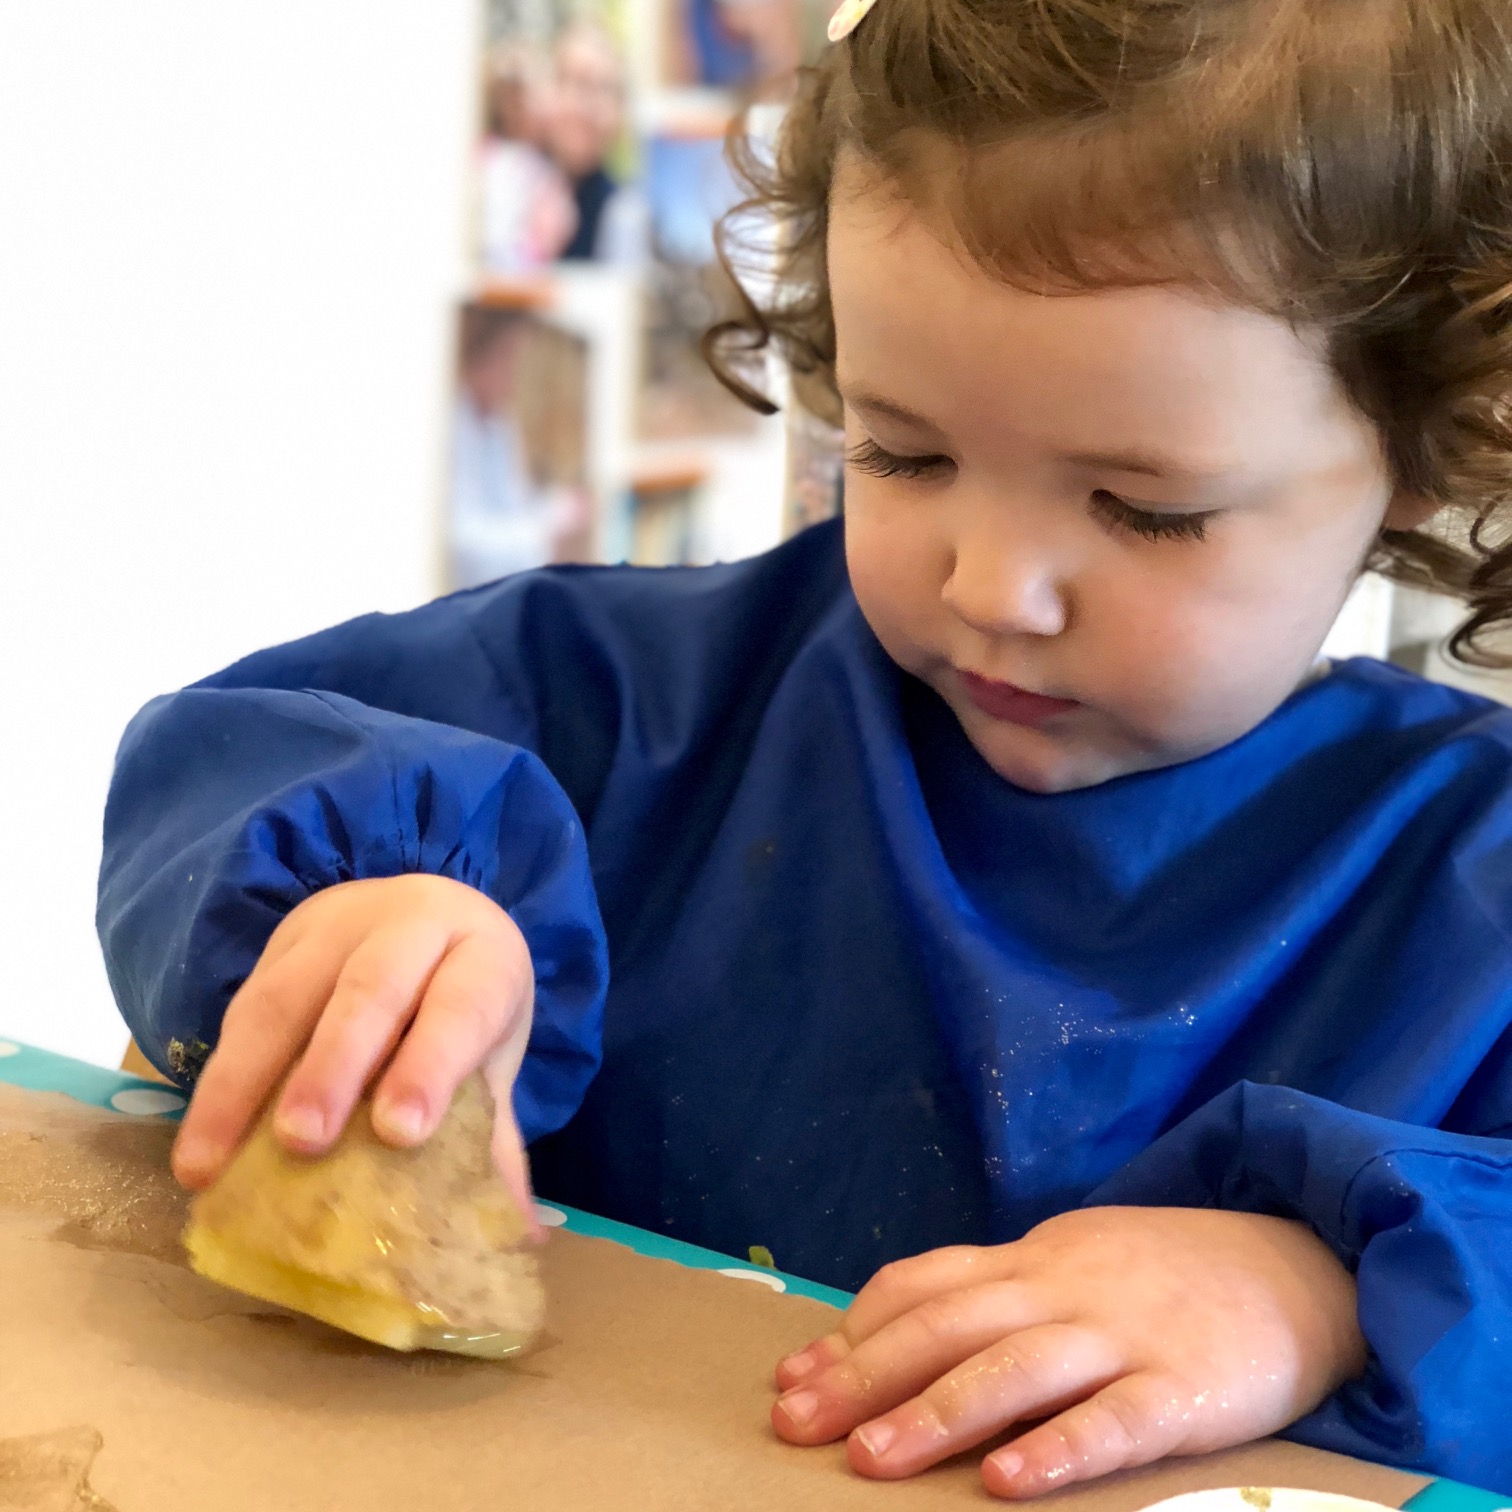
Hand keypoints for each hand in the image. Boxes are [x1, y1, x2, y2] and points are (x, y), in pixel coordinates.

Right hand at [170, 875, 538, 1228]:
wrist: (427, 914)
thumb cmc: (464, 997)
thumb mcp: (492, 1052)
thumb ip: (495, 1136)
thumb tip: (518, 1240)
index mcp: (482, 956)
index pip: (461, 1004)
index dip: (431, 1066)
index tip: (401, 1133)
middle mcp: (412, 927)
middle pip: (370, 991)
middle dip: (333, 1067)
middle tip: (303, 1142)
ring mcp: (339, 927)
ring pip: (287, 996)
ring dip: (244, 1082)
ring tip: (211, 1163)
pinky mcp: (281, 943)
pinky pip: (241, 1005)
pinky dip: (217, 1076)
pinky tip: (199, 1139)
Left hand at [771, 1207, 1365, 1496]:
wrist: (1298, 1263)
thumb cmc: (1162, 1278)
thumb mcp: (1070, 1265)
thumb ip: (993, 1294)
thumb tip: (896, 1338)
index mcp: (1031, 1260)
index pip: (923, 1285)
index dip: (854, 1330)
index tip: (791, 1375)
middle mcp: (1063, 1289)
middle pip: (948, 1325)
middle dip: (863, 1374)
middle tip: (793, 1422)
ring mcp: (1123, 1335)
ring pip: (1015, 1370)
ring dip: (936, 1414)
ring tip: (869, 1459)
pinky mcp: (1186, 1389)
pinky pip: (1115, 1421)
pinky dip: (1058, 1450)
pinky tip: (1005, 1484)